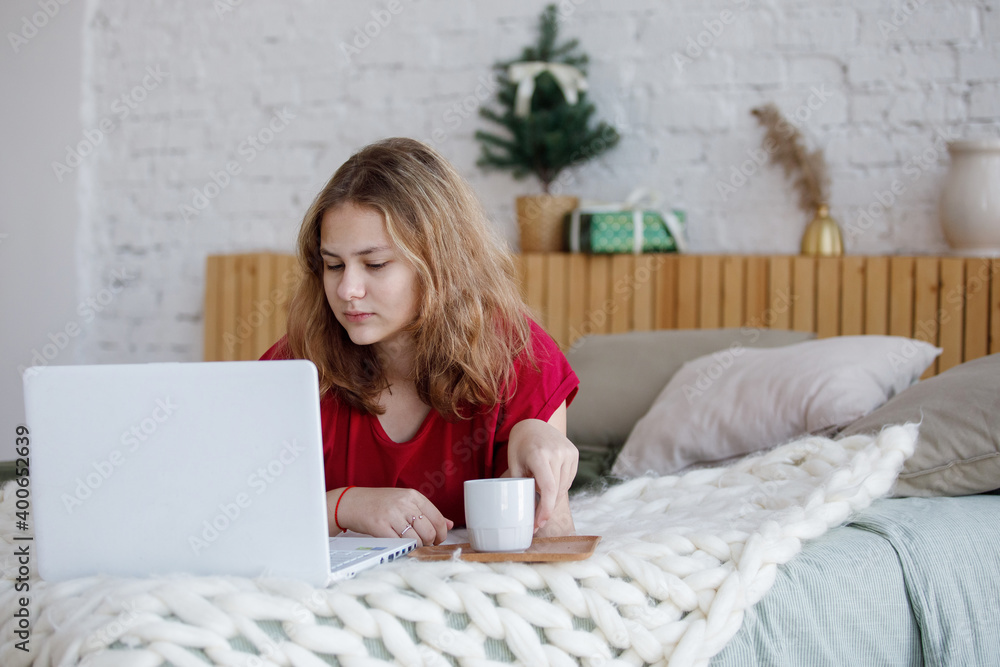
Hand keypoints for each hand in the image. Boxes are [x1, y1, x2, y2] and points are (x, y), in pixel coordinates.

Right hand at [328, 487, 452, 546]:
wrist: (352, 502)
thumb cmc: (380, 503)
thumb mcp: (405, 502)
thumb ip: (427, 513)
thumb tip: (449, 525)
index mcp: (413, 496)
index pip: (438, 518)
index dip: (441, 534)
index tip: (437, 540)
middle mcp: (404, 503)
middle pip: (429, 531)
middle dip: (430, 543)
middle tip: (424, 545)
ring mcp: (392, 514)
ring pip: (417, 539)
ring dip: (417, 547)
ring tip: (411, 545)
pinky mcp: (380, 526)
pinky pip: (400, 543)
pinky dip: (403, 548)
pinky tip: (400, 546)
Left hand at [504, 415, 577, 535]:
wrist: (533, 424)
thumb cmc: (520, 446)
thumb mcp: (514, 465)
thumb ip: (521, 486)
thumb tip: (522, 512)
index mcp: (539, 454)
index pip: (548, 488)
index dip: (545, 510)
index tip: (538, 524)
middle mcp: (557, 452)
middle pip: (556, 491)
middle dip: (546, 509)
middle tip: (536, 522)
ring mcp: (568, 452)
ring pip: (563, 487)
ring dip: (553, 498)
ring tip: (540, 499)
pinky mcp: (574, 453)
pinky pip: (568, 479)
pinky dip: (559, 487)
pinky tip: (549, 484)